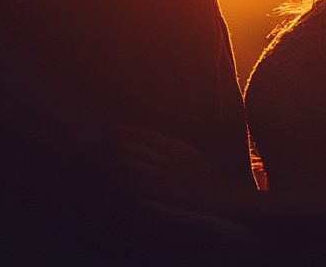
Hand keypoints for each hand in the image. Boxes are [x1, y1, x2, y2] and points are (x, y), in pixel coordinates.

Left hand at [116, 124, 236, 213]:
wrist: (218, 197)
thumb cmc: (201, 171)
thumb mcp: (187, 151)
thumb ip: (166, 144)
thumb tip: (141, 136)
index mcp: (177, 147)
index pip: (146, 135)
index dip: (128, 131)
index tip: (116, 129)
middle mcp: (170, 162)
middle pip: (136, 150)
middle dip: (119, 145)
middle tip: (107, 142)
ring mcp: (166, 180)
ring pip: (133, 168)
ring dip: (118, 162)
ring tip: (109, 158)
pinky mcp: (163, 196)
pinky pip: (138, 187)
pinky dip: (124, 182)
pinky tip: (115, 178)